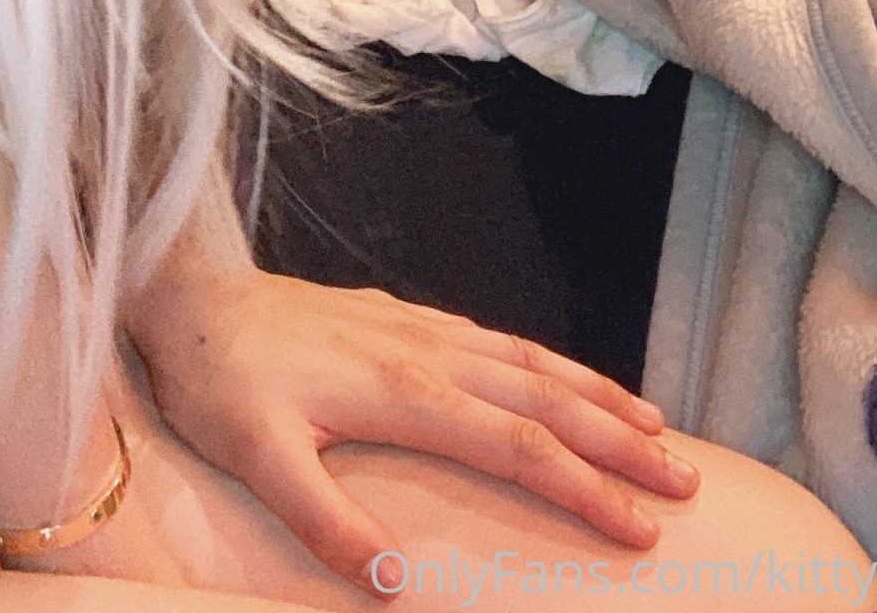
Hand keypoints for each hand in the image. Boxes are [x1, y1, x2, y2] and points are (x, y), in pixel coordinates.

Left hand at [125, 266, 700, 592]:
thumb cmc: (221, 380)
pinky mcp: (400, 315)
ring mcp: (417, 328)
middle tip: (687, 481)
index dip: (585, 489)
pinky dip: (546, 361)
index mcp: (405, 392)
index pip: (518, 449)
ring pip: (529, 360)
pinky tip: (561, 377)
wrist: (189, 292)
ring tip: (656, 425)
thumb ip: (326, 521)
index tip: (643, 529)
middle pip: (545, 400)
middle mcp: (427, 352)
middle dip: (620, 441)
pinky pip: (495, 338)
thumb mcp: (258, 458)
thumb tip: (397, 586)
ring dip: (596, 393)